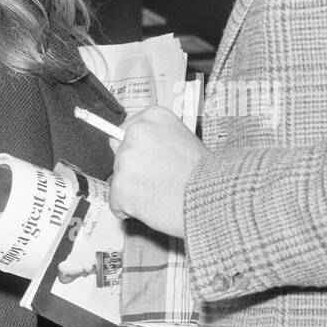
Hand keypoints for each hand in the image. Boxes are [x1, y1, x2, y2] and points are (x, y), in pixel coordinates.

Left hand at [109, 106, 206, 238]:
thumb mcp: (184, 139)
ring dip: (133, 190)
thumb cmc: (204, 173)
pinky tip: (152, 205)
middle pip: (120, 155)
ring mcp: (125, 160)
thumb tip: (128, 146)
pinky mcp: (120, 187)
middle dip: (135, 170)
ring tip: (160, 192)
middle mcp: (135, 133)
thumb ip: (155, 139)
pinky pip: (116, 202)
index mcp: (152, 117)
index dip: (139, 151)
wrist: (210, 197)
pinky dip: (129, 209)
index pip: (126, 131)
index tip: (151, 160)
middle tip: (160, 178)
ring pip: (118, 179)